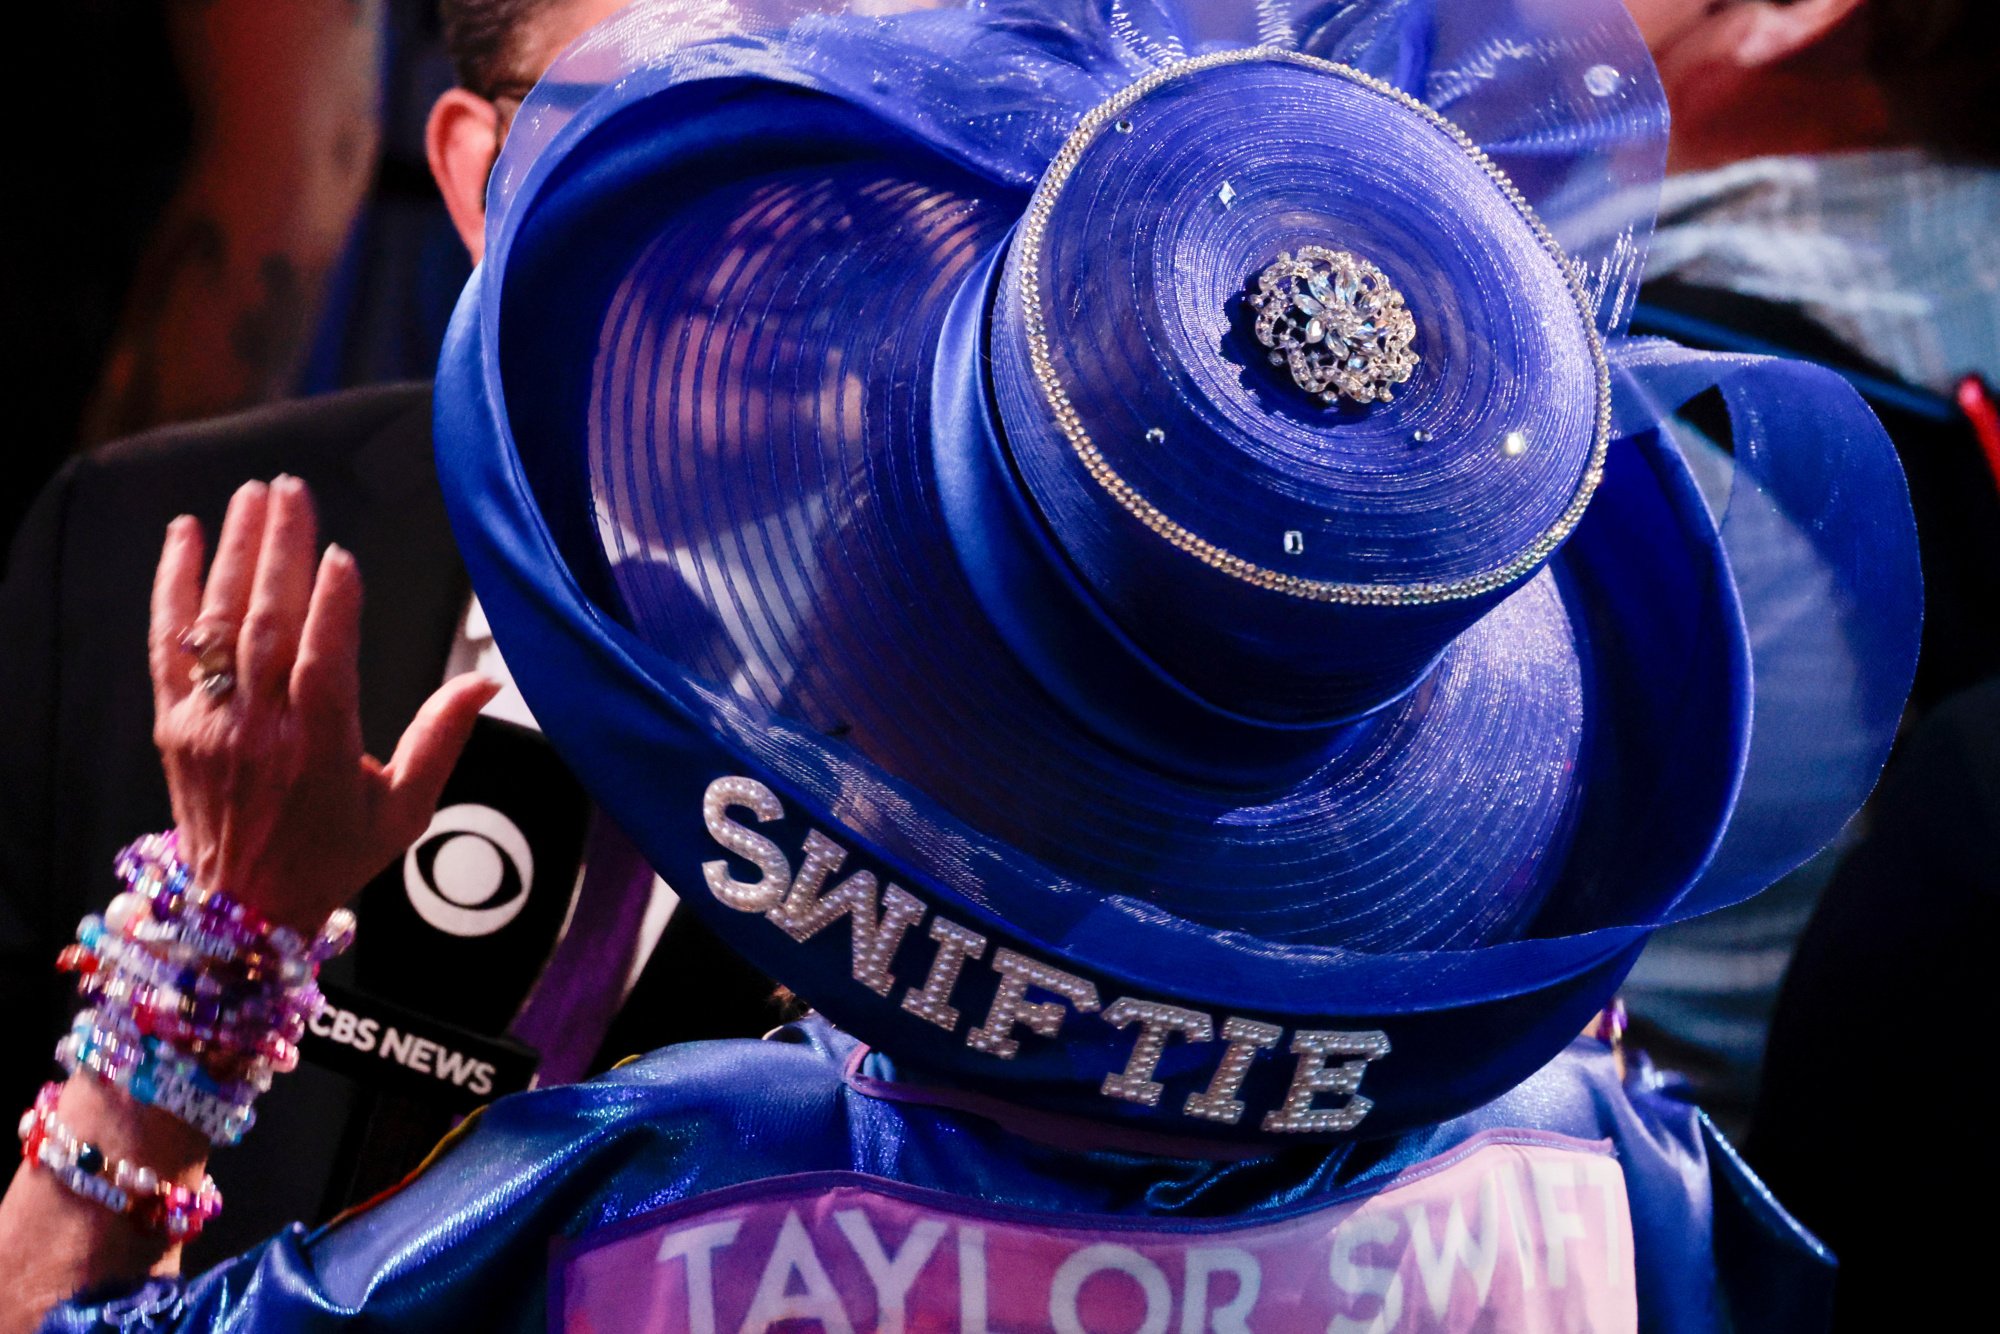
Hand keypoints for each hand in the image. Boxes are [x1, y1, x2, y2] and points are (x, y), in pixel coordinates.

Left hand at [149, 476, 496, 929]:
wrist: (243, 908)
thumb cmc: (332, 855)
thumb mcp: (404, 810)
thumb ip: (441, 739)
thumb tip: (486, 682)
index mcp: (319, 752)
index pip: (322, 665)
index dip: (332, 608)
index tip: (342, 555)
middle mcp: (259, 732)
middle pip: (267, 626)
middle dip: (279, 552)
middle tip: (292, 491)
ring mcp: (210, 724)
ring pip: (220, 624)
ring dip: (234, 554)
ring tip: (253, 497)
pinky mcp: (174, 722)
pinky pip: (168, 645)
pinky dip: (173, 587)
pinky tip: (183, 536)